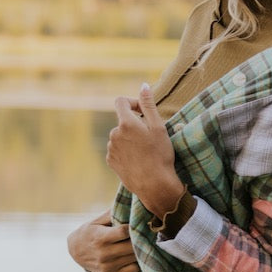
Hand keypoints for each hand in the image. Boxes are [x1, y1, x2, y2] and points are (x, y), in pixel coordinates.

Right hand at [66, 209, 138, 271]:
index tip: (138, 223)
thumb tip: (127, 203)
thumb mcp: (96, 221)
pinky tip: (135, 254)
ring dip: (141, 250)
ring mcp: (108, 266)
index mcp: (101, 238)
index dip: (134, 227)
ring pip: (134, 257)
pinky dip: (137, 261)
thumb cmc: (88, 232)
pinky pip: (133, 269)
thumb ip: (111, 214)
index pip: (125, 232)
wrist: (75, 252)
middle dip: (140, 238)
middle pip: (132, 246)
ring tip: (144, 242)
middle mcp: (104, 253)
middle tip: (146, 233)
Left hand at [106, 84, 183, 217]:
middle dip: (134, 125)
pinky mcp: (111, 161)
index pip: (120, 101)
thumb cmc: (160, 155)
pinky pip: (117, 150)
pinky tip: (138, 161)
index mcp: (126, 123)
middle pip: (122, 122)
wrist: (155, 185)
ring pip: (120, 136)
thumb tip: (143, 86)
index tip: (142, 111)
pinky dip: (126, 151)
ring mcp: (111, 148)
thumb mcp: (159, 127)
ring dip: (130, 139)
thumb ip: (148, 105)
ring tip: (145, 152)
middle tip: (150, 138)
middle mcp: (114, 134)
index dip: (132, 103)